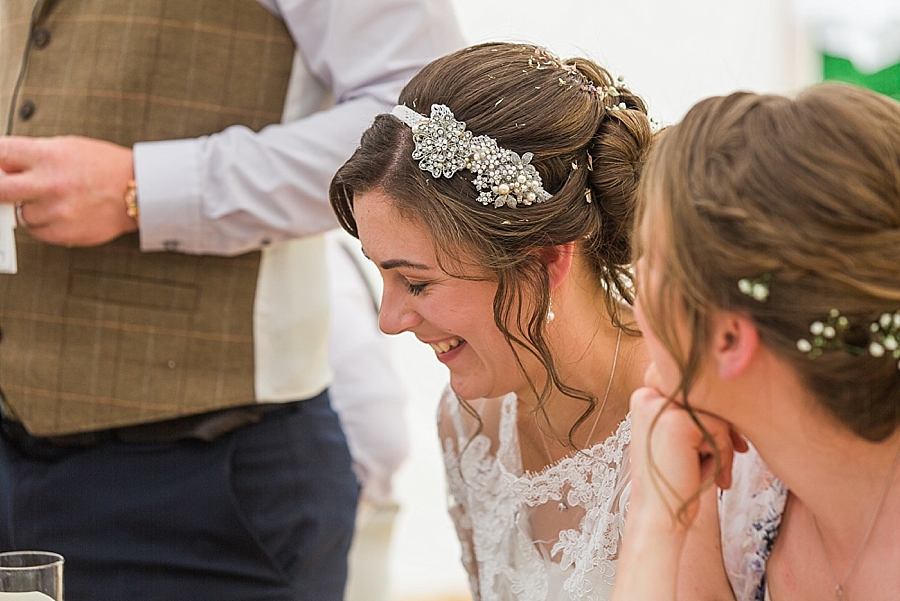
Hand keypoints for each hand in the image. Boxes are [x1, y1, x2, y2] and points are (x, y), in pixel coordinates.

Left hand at [0, 136, 136, 245]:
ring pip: (20, 214)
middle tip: (8, 190)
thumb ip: (32, 156)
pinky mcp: (64, 232)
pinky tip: (61, 213)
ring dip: (29, 208)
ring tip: (52, 200)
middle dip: (0, 190)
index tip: (0, 166)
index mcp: (47, 156)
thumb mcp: (67, 147)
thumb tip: (3, 168)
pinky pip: (37, 231)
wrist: (139, 191)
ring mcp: (57, 211)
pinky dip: (44, 224)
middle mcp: (49, 183)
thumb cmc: (105, 167)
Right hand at [629, 364, 746, 528]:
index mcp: (645, 395)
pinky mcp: (677, 421)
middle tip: (726, 463)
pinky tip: (706, 473)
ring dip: (722, 446)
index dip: (714, 417)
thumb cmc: (676, 479)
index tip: (728, 444)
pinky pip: (718, 427)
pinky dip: (721, 454)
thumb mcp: (680, 436)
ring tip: (714, 472)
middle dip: (722, 432)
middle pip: (707, 398)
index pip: (695, 391)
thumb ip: (694, 410)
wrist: (660, 514)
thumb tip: (732, 387)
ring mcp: (659, 406)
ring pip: (716, 413)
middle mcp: (647, 394)